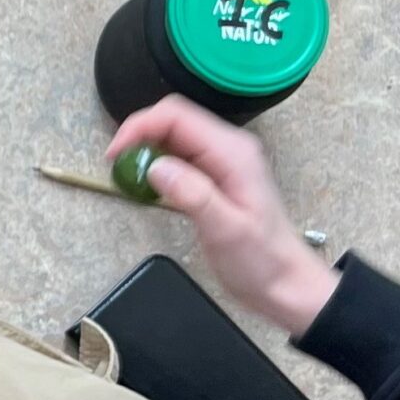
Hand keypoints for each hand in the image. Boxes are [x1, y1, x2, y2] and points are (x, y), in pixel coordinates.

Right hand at [108, 96, 337, 338]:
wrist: (284, 283)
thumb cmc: (260, 260)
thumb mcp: (226, 230)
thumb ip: (192, 194)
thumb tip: (155, 167)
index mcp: (232, 153)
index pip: (178, 116)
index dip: (140, 126)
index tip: (115, 155)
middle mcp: (228, 148)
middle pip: (173, 120)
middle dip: (138, 135)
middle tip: (115, 165)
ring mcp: (221, 161)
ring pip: (172, 136)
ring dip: (144, 149)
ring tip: (126, 175)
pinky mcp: (213, 175)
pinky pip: (178, 156)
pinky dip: (155, 163)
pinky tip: (146, 184)